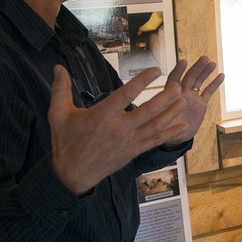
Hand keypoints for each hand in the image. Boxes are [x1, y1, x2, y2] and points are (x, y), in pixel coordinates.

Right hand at [48, 65, 188, 194]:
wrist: (72, 174)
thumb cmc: (65, 142)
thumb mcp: (58, 114)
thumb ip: (60, 89)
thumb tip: (57, 66)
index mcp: (101, 116)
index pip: (126, 94)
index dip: (142, 80)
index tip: (156, 70)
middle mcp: (119, 129)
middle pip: (148, 111)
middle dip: (165, 98)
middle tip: (177, 86)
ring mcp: (129, 142)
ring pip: (155, 125)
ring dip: (171, 112)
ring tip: (184, 99)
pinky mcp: (133, 151)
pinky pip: (155, 141)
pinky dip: (170, 133)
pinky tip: (183, 126)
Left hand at [160, 56, 224, 146]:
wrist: (176, 135)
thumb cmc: (164, 129)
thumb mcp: (160, 125)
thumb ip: (163, 117)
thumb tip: (167, 109)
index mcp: (170, 96)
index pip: (173, 80)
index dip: (178, 71)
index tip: (184, 62)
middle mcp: (181, 93)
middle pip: (189, 77)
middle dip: (197, 68)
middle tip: (204, 59)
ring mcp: (191, 97)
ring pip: (199, 82)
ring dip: (205, 72)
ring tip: (212, 63)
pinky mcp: (201, 103)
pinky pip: (208, 92)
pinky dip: (214, 84)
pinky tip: (221, 75)